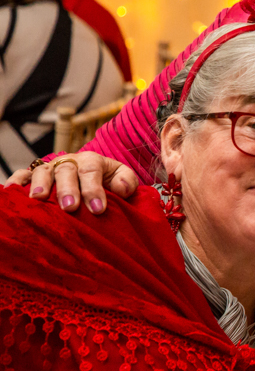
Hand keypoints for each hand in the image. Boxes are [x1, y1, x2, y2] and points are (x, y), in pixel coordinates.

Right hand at [10, 152, 137, 213]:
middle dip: (68, 189)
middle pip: (66, 171)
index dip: (94, 189)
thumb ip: (127, 181)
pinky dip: (15, 182)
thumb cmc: (106, 179)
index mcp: (92, 161)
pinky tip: (11, 192)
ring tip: (39, 199)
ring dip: (40, 185)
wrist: (90, 172)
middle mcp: (68, 162)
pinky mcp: (33, 175)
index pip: (92, 171)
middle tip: (70, 207)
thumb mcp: (120, 177)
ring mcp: (49, 168)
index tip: (97, 209)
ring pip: (42, 172)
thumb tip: (122, 189)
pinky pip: (21, 175)